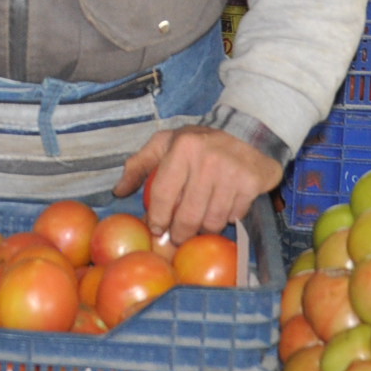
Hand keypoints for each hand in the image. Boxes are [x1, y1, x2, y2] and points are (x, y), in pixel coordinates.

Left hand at [116, 124, 281, 240]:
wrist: (247, 131)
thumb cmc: (199, 142)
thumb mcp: (166, 143)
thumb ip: (139, 165)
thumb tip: (118, 191)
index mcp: (182, 148)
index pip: (164, 194)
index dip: (157, 218)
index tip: (156, 229)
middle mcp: (207, 160)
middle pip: (188, 215)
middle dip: (179, 234)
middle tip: (176, 238)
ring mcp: (231, 173)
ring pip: (212, 221)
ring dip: (203, 231)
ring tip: (197, 228)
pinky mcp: (251, 184)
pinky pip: (234, 216)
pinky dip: (226, 220)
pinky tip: (221, 212)